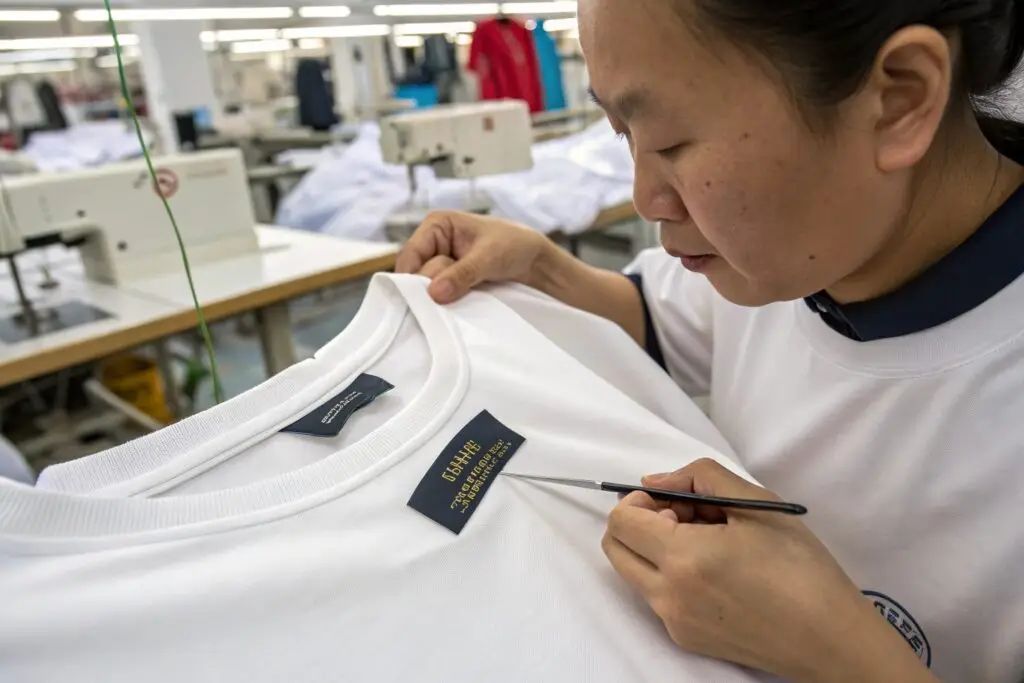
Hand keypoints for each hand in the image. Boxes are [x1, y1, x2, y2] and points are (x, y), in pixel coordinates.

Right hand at [395, 211, 551, 302]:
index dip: (411, 277)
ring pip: (427, 288)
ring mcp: (441, 265)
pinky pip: (440, 296)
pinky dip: (448, 303)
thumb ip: (461, 274)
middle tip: (452, 295)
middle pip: (416, 274)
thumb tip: (434, 293)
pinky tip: (460, 306)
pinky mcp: (450, 282)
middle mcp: (433, 244)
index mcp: (437, 225)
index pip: (410, 254)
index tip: (422, 299)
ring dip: (441, 298)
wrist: (537, 261)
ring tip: (462, 298)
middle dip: (430, 288)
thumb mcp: (488, 257)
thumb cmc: (515, 245)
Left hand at [602, 459, 936, 682]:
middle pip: (614, 548)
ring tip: (707, 544)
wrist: (830, 639)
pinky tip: (717, 573)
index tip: (675, 499)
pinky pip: (657, 596)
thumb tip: (653, 482)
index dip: (639, 500)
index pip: (620, 521)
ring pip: (634, 572)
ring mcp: (673, 621)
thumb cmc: (800, 567)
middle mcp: (668, 595)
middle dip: (638, 523)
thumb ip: (698, 478)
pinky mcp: (685, 639)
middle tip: (685, 517)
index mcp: (684, 558)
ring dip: (654, 549)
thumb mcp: (756, 503)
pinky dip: (671, 575)